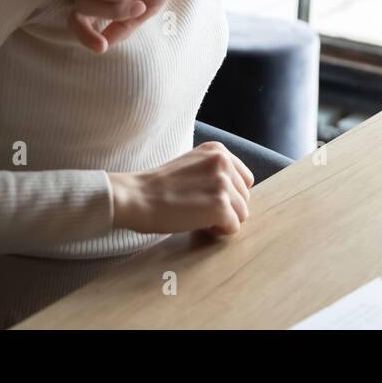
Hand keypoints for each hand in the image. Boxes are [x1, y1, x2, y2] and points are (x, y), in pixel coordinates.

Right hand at [108, 141, 254, 234]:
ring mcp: (223, 183)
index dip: (229, 195)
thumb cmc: (159, 187)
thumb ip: (215, 172)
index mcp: (218, 150)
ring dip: (222, 221)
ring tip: (198, 217)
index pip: (244, 180)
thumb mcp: (193, 165)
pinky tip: (199, 225)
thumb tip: (237, 195)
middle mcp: (223, 162)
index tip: (207, 199)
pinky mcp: (220, 205)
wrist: (136, 197)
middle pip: (244, 198)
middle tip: (199, 210)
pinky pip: (233, 227)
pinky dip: (218, 232)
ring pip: (242, 214)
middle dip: (227, 209)